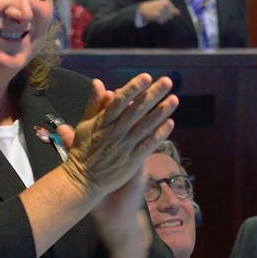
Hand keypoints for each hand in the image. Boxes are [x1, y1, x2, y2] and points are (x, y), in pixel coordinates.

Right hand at [61, 73, 177, 201]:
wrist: (82, 180)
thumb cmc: (83, 150)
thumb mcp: (85, 124)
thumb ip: (94, 103)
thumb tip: (97, 81)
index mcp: (102, 122)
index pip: (119, 101)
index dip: (133, 88)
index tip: (146, 77)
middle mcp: (114, 133)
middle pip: (136, 110)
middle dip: (153, 95)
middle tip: (167, 82)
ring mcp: (124, 147)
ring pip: (145, 126)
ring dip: (161, 112)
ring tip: (174, 99)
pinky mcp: (132, 162)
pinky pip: (148, 145)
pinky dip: (159, 134)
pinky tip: (170, 123)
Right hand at [138, 0, 179, 24]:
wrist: (142, 8)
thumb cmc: (153, 7)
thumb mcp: (163, 5)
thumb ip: (171, 9)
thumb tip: (178, 13)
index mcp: (167, 1)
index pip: (173, 12)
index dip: (168, 14)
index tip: (161, 11)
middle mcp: (165, 4)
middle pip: (170, 16)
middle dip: (165, 17)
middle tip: (158, 13)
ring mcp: (161, 9)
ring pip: (166, 19)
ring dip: (162, 19)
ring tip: (156, 15)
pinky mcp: (157, 15)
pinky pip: (162, 21)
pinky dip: (159, 21)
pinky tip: (155, 18)